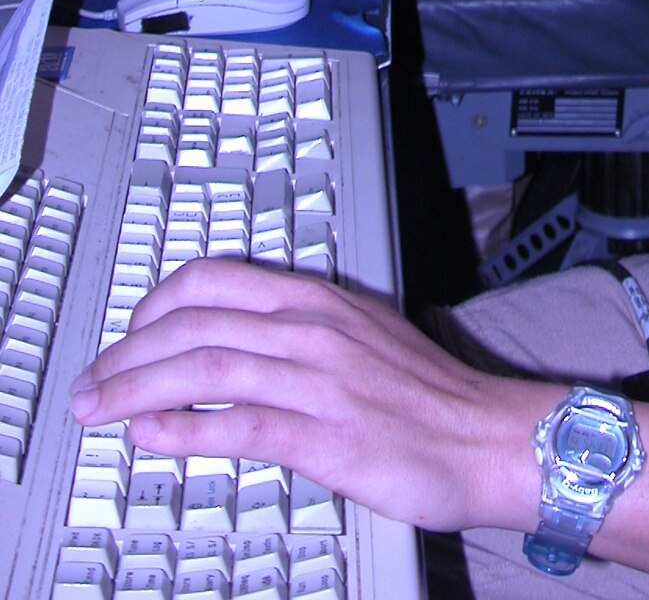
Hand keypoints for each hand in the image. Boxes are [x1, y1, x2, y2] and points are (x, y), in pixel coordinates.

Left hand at [70, 258, 537, 534]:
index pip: (214, 280)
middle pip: (194, 323)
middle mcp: (310, 331)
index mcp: (317, 300)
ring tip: (98, 410)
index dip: (155, 304)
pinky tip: (151, 439)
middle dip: (126, 353)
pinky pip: (238, 425)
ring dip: (136, 389)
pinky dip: (183, 430)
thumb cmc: (428, 392)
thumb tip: (234, 342)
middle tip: (91, 381)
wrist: (487, 434)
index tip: (128, 331)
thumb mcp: (359, 335)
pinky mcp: (323, 435)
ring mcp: (316, 381)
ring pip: (204, 367)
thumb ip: (297, 332)